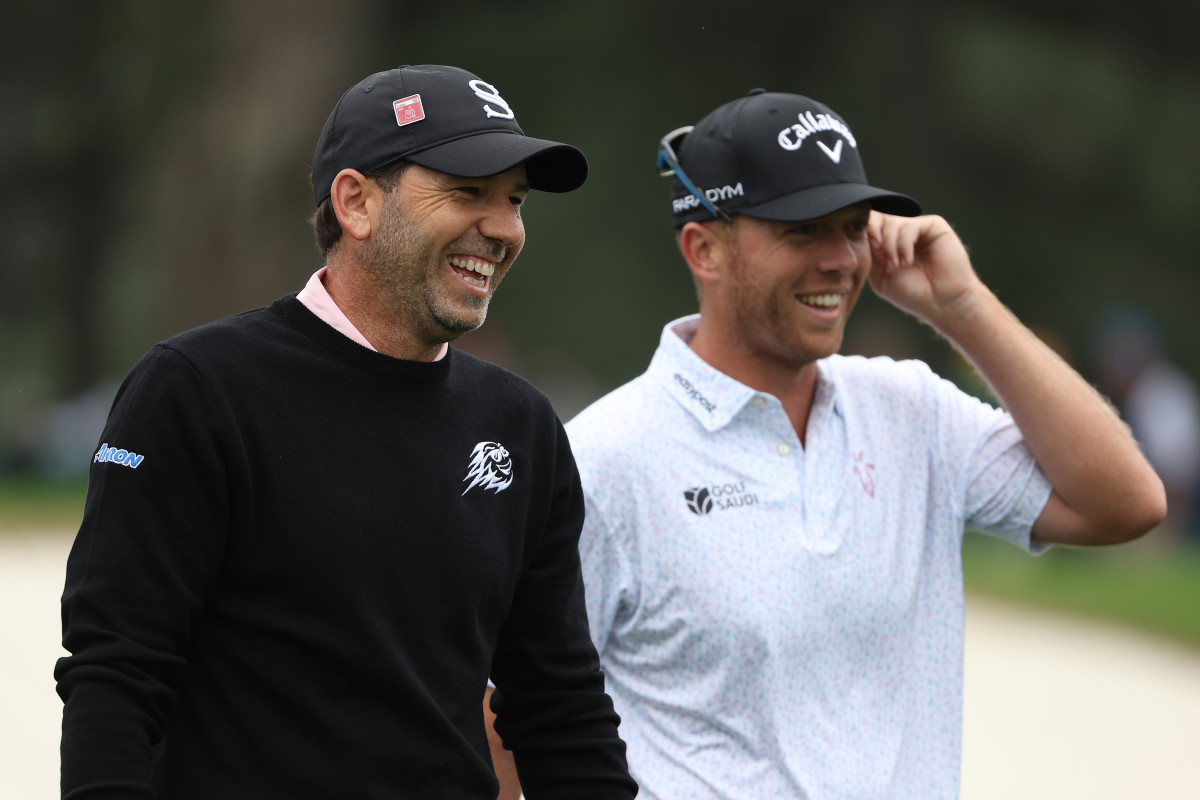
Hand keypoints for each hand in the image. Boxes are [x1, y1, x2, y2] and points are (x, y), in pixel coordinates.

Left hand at [866, 211, 985, 331]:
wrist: (942, 302)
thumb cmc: (912, 293)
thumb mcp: (879, 275)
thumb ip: (869, 254)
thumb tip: (859, 233)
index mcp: (886, 243)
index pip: (867, 226)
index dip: (861, 233)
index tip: (865, 252)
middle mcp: (901, 233)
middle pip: (877, 218)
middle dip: (873, 236)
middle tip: (879, 255)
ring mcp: (917, 228)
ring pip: (891, 222)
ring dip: (890, 246)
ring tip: (897, 267)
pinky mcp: (933, 226)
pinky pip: (909, 225)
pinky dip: (904, 244)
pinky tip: (908, 262)